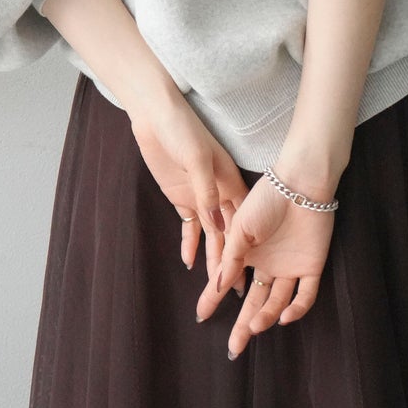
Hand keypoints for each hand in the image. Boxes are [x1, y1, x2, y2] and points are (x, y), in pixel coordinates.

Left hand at [131, 92, 250, 297]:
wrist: (156, 115)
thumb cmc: (182, 130)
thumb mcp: (197, 161)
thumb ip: (206, 194)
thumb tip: (218, 228)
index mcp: (229, 183)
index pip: (242, 224)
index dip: (247, 250)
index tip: (251, 276)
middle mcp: (218, 193)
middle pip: (227, 235)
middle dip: (231, 263)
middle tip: (235, 293)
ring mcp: (200, 196)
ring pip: (210, 234)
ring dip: (212, 258)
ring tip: (215, 286)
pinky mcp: (181, 196)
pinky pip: (190, 226)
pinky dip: (191, 243)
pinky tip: (191, 262)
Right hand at [194, 157, 339, 358]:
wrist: (300, 183)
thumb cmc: (266, 199)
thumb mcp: (240, 228)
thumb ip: (230, 259)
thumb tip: (217, 287)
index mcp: (248, 253)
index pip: (227, 283)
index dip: (213, 299)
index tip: (200, 316)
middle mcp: (268, 264)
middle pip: (255, 301)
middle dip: (243, 325)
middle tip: (234, 348)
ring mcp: (290, 266)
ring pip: (277, 302)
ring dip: (266, 316)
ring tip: (254, 327)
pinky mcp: (312, 266)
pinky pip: (305, 295)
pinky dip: (295, 309)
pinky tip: (283, 317)